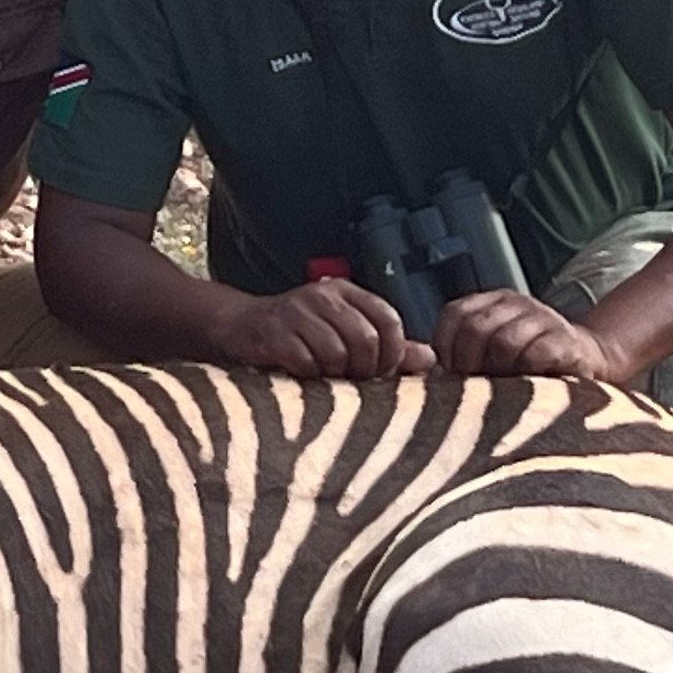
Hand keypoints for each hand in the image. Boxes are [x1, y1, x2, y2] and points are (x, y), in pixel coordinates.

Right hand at [219, 279, 435, 380]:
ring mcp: (296, 312)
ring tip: (325, 377)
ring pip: (336, 353)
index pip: (388, 319)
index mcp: (346, 292)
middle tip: (352, 380)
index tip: (381, 371)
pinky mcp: (273, 333)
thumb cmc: (300, 335)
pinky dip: (309, 376)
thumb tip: (432, 360)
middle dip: (364, 369)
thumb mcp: (345, 333)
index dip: (392, 352)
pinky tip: (303, 374)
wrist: (241, 326)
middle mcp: (322, 295)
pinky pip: (305, 363)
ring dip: (334, 375)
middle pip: (365, 339)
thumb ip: (388, 348)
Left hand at [432, 289, 613, 381]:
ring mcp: (543, 318)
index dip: (446, 347)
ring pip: (505, 341)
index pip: (454, 314)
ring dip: (499, 372)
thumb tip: (425, 375)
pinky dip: (526, 373)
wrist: (586, 359)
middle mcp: (516, 303)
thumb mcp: (491, 351)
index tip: (451, 374)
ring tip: (503, 390)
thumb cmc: (527, 363)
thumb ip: (461, 356)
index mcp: (492, 302)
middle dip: (469, 364)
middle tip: (475, 388)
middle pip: (475, 328)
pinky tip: (528, 386)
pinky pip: (537, 354)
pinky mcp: (567, 341)